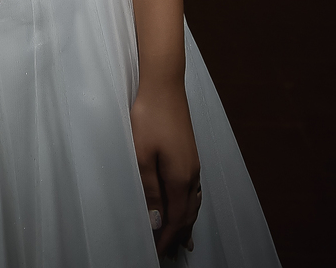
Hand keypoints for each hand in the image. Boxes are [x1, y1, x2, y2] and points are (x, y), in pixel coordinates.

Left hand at [130, 77, 201, 258]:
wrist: (164, 84)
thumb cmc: (149, 117)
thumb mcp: (142, 156)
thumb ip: (149, 190)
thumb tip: (157, 222)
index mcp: (180, 178)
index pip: (176, 219)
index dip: (167, 238)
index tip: (158, 253)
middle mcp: (192, 174)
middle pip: (188, 214)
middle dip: (179, 235)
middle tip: (170, 254)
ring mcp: (193, 163)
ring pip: (193, 202)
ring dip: (187, 222)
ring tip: (184, 241)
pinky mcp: (190, 153)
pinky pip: (194, 190)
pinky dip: (190, 205)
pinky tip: (188, 204)